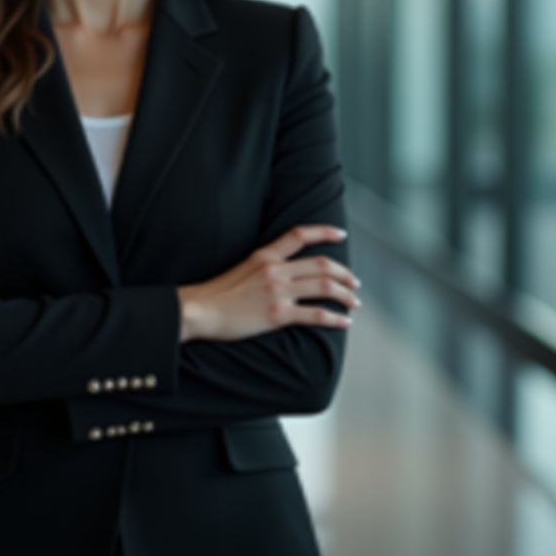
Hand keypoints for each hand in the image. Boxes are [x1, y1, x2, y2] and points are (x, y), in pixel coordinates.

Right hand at [177, 225, 356, 342]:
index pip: (299, 234)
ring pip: (325, 287)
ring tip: (354, 303)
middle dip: (345, 274)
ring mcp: (277, 292)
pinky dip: (335, 319)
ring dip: (346, 295)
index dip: (324, 232)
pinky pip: (316, 315)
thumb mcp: (243, 267)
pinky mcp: (277, 315)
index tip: (342, 234)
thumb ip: (266, 264)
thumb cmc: (218, 293)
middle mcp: (274, 269)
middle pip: (322, 265)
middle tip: (355, 283)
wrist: (200, 310)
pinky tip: (344, 323)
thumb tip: (287, 269)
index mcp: (265, 255)